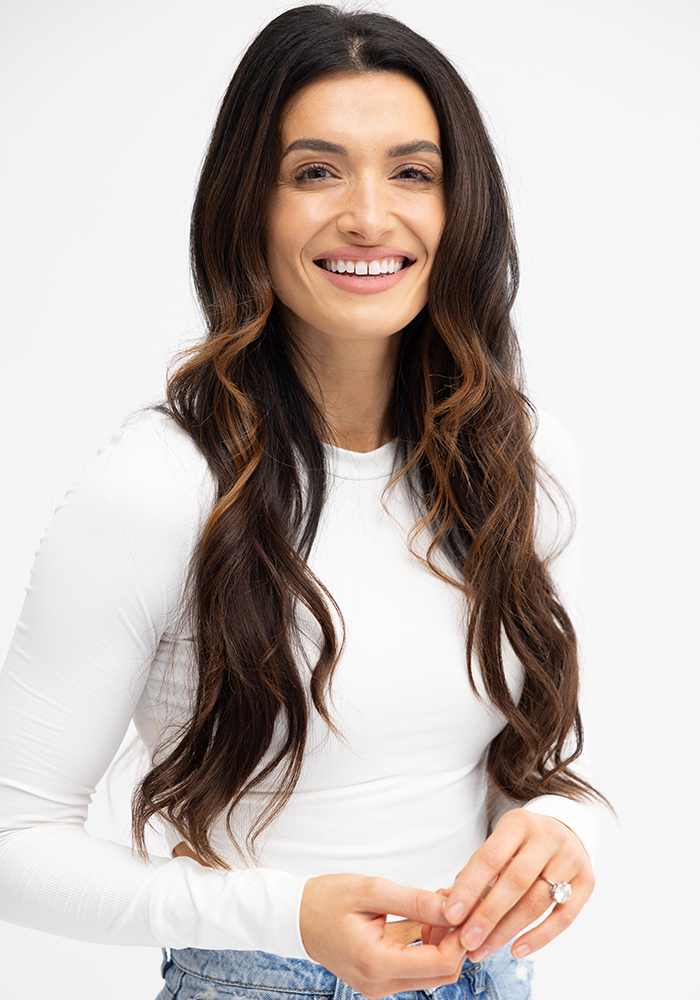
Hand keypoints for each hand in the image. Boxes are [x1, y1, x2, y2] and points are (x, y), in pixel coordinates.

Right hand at [300, 873, 467, 998]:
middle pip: (442, 974)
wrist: (294, 916)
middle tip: (454, 905)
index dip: (461, 937)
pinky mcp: (378, 981)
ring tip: (437, 907)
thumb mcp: (372, 891)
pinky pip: (415, 971)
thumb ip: (415, 901)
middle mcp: (380, 985)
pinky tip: (424, 920)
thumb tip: (453, 909)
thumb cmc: (327, 899)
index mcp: (377, 963)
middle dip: (456, 940)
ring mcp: (378, 987)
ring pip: (432, 975)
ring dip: (443, 943)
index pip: (440, 963)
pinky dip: (428, 948)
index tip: (466, 908)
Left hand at [432, 810, 593, 961]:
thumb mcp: (500, 842)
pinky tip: (517, 950)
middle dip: (488, 915)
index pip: (490, 857)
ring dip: (507, 931)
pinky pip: (564, 917)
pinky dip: (539, 937)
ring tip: (483, 950)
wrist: (566, 829)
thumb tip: (449, 902)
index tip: (451, 915)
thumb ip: (478, 869)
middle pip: (515, 882)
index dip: (470, 888)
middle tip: (467, 941)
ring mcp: (571, 859)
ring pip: (537, 902)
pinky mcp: (587, 882)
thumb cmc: (522, 842)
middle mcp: (548, 837)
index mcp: (519, 823)